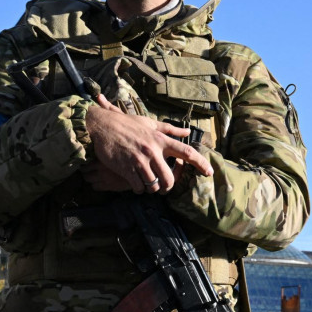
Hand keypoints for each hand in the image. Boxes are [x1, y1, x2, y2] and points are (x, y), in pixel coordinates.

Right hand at [82, 94, 212, 193]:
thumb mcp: (150, 123)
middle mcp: (153, 151)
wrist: (102, 126)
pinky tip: (135, 183)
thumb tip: (188, 131)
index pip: (187, 152)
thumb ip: (170, 129)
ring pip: (154, 185)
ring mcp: (140, 161)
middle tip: (162, 186)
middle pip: (170, 179)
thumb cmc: (126, 124)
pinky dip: (138, 188)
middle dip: (167, 187)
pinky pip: (139, 187)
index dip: (201, 164)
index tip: (209, 172)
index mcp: (161, 140)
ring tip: (147, 183)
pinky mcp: (127, 169)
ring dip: (152, 188)